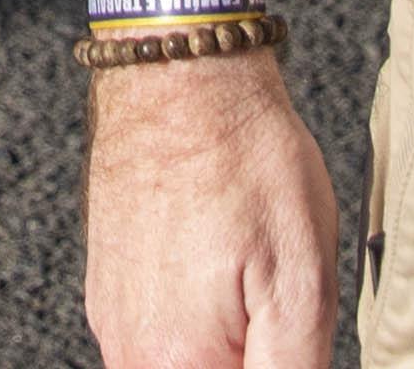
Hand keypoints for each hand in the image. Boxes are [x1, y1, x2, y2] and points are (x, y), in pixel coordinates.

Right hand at [83, 56, 342, 368]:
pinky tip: (221, 259)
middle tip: (271, 294)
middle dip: (249, 352)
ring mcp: (113, 316)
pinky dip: (198, 312)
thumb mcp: (305, 278)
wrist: (179, 73)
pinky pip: (159, 329)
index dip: (276, 363)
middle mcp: (130, 351)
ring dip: (226, 338)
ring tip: (250, 268)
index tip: (285, 331)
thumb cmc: (244, 159)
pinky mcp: (109, 283)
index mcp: (179, 363)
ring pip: (186, 360)